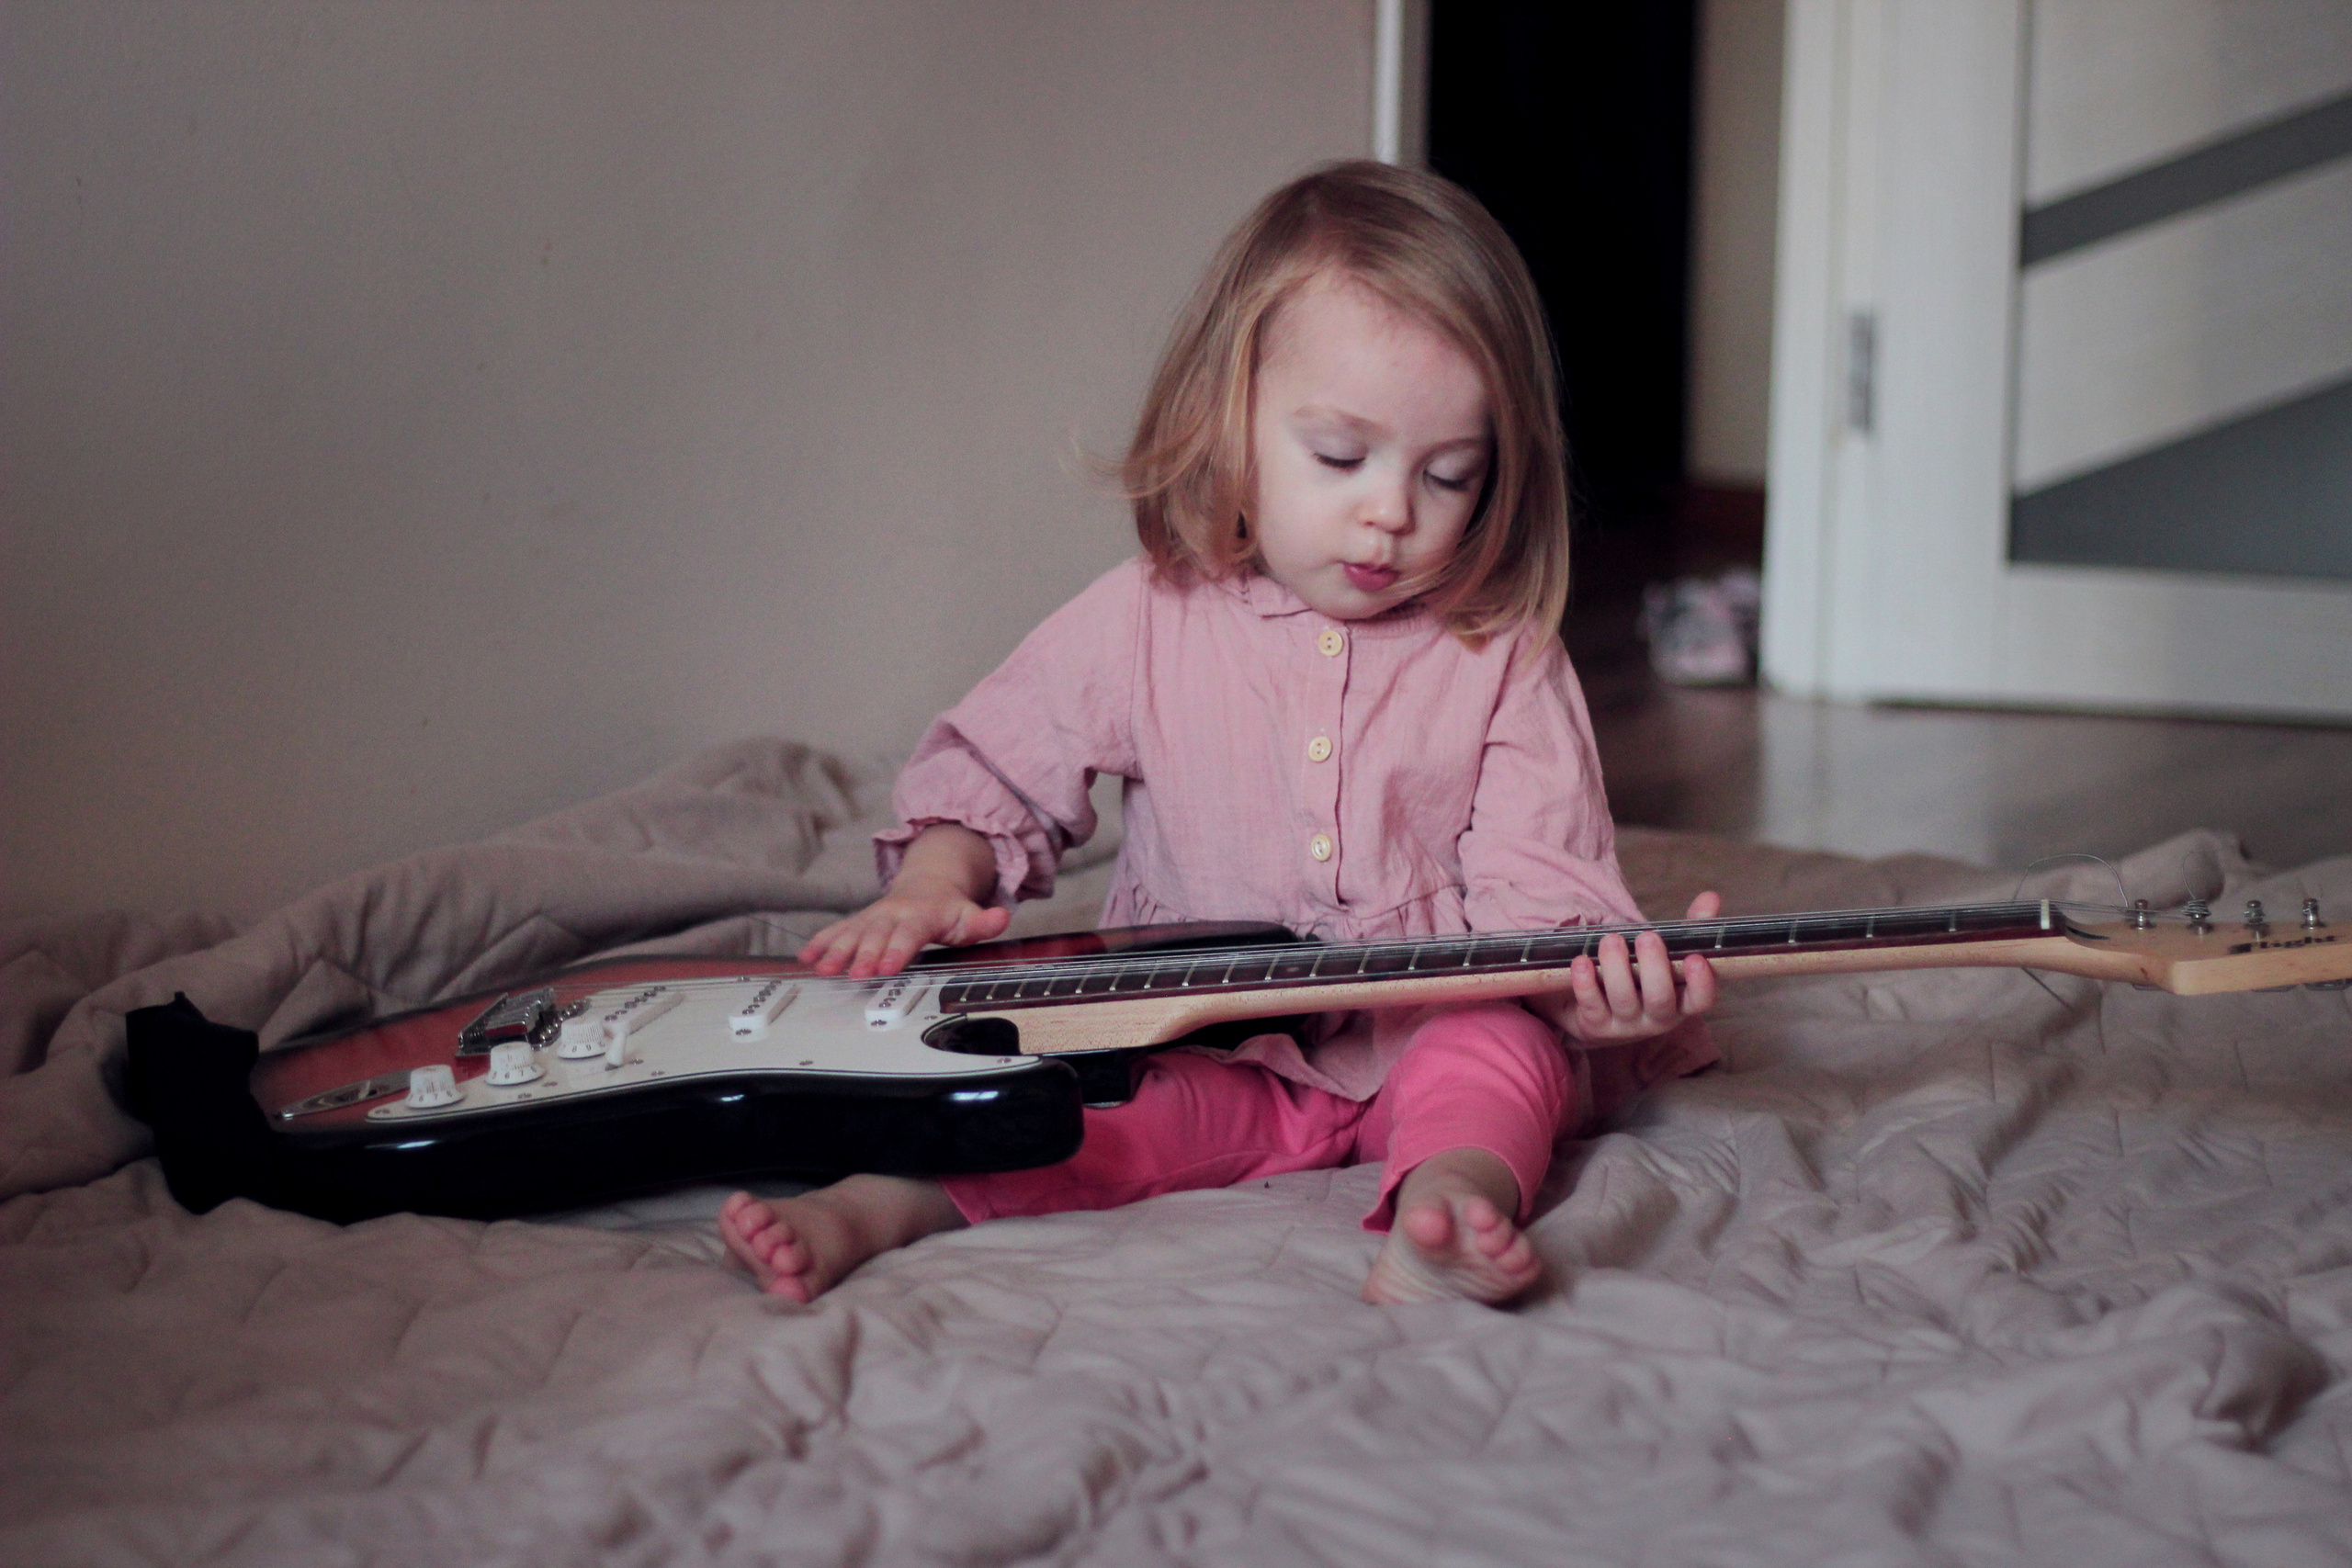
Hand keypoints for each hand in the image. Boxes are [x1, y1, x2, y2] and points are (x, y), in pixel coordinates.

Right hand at [798, 881, 1012, 977]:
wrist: (928, 882)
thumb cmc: (948, 908)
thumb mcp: (969, 915)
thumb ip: (984, 922)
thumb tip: (1001, 916)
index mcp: (920, 915)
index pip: (908, 935)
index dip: (897, 951)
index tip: (887, 967)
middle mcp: (893, 914)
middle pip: (876, 936)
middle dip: (863, 956)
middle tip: (854, 975)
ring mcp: (874, 917)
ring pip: (852, 933)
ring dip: (836, 951)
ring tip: (822, 968)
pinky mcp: (859, 921)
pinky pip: (837, 930)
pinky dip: (821, 943)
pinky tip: (806, 957)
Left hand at [1529, 891, 1720, 1044]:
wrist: (1606, 1013)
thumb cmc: (1647, 977)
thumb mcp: (1670, 956)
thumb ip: (1691, 929)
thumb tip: (1710, 897)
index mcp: (1681, 1001)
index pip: (1700, 1000)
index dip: (1702, 983)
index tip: (1696, 958)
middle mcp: (1657, 1017)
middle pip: (1660, 999)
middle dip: (1654, 968)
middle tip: (1648, 937)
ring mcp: (1626, 1023)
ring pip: (1624, 1000)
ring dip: (1617, 968)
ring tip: (1612, 939)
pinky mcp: (1596, 1023)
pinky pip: (1592, 1005)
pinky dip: (1586, 984)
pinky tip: (1582, 961)